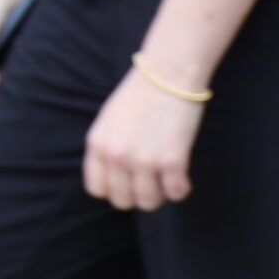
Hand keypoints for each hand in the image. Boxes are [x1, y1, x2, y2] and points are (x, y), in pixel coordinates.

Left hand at [83, 65, 203, 209]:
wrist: (167, 75)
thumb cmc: (139, 97)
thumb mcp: (109, 122)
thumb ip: (107, 149)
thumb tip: (113, 181)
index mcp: (97, 144)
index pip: (97, 189)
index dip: (114, 190)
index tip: (127, 182)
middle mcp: (116, 155)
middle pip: (122, 201)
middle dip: (137, 195)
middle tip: (150, 181)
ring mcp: (143, 159)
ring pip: (149, 202)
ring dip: (160, 194)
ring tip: (165, 178)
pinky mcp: (172, 160)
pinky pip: (176, 193)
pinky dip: (181, 188)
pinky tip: (181, 175)